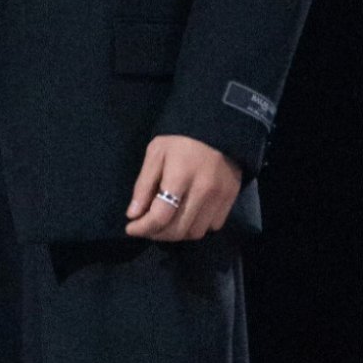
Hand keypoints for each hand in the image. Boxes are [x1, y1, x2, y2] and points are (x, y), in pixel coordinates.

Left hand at [124, 134, 242, 241]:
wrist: (217, 129)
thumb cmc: (180, 140)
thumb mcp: (155, 153)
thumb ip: (143, 185)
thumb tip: (133, 215)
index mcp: (180, 174)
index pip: (161, 215)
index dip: (143, 228)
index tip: (131, 228)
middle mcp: (203, 189)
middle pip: (178, 229)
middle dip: (157, 234)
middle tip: (146, 227)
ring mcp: (220, 197)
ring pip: (195, 233)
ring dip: (176, 233)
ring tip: (165, 223)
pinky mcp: (231, 200)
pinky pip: (212, 227)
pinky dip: (196, 227)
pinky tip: (186, 216)